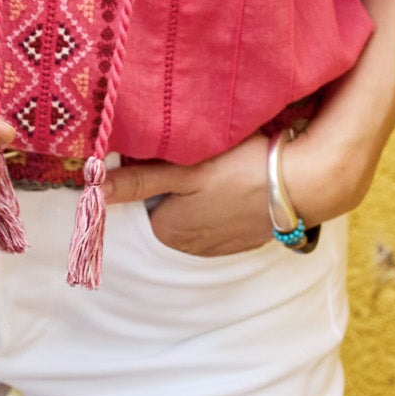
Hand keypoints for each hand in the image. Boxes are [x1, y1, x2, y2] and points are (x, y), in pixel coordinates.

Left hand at [102, 134, 275, 256]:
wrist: (302, 184)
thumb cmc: (239, 169)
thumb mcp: (184, 170)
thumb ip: (139, 181)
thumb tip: (92, 190)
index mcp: (167, 230)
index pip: (142, 194)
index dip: (152, 166)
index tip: (170, 147)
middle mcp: (189, 247)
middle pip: (166, 204)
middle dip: (175, 181)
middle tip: (196, 152)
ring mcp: (219, 246)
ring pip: (194, 210)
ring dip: (200, 191)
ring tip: (220, 164)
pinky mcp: (243, 238)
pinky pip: (220, 217)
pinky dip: (224, 199)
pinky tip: (237, 179)